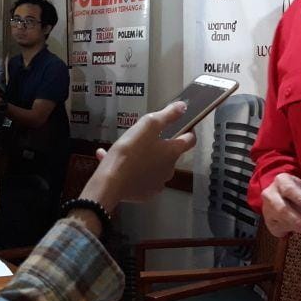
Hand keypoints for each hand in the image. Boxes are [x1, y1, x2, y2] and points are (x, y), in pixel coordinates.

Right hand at [79, 101, 196, 212]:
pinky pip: (140, 177)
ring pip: (152, 165)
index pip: (190, 140)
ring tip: (122, 150)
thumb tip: (183, 106)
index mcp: (173, 152)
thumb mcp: (148, 125)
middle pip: (169, 153)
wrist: (111, 182)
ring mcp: (158, 183)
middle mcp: (170, 169)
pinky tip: (111, 160)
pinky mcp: (145, 193)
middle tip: (142, 137)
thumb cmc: (130, 150)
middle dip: (158, 145)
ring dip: (142, 157)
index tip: (183, 125)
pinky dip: (131, 169)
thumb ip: (167, 115)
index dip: (188, 131)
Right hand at [260, 173, 300, 237]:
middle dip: (299, 219)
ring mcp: (267, 209)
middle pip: (283, 208)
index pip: (289, 189)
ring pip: (282, 220)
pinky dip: (294, 232)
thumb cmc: (299, 192)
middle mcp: (270, 194)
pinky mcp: (269, 223)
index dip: (300, 199)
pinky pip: (281, 229)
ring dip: (298, 228)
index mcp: (281, 181)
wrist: (286, 200)